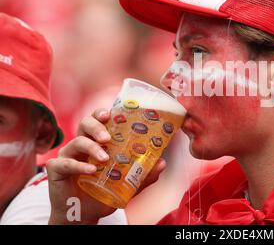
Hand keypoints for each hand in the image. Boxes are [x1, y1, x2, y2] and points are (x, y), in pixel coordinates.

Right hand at [47, 109, 165, 224]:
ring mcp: (68, 155)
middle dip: (97, 126)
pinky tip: (90, 170)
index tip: (110, 113)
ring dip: (92, 147)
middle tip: (108, 137)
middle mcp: (81, 144)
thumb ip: (143, 175)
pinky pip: (65, 162)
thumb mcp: (126, 184)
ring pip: (76, 141)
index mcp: (96, 141)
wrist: (83, 215)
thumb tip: (162, 163)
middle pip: (85, 124)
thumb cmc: (102, 193)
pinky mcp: (56, 168)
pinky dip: (78, 165)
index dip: (102, 113)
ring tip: (104, 158)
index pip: (98, 120)